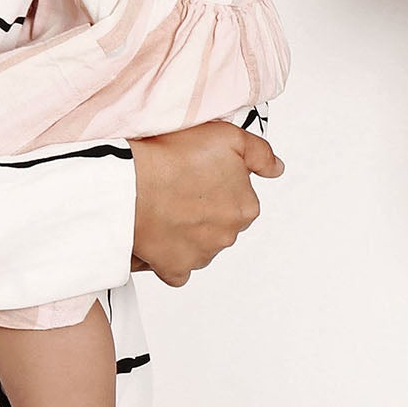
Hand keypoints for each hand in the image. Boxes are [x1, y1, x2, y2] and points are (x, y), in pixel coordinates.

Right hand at [128, 120, 282, 284]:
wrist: (131, 185)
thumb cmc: (174, 158)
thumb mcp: (229, 137)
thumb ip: (259, 154)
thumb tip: (276, 168)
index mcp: (246, 207)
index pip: (239, 197)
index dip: (218, 182)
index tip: (199, 173)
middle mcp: (228, 236)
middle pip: (221, 222)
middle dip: (206, 208)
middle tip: (181, 188)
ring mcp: (202, 255)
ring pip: (201, 244)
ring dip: (188, 231)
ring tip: (165, 207)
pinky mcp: (176, 269)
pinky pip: (178, 269)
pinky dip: (171, 256)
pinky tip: (161, 235)